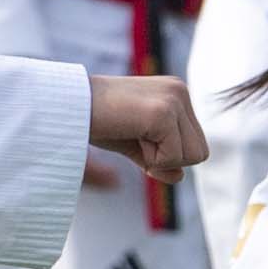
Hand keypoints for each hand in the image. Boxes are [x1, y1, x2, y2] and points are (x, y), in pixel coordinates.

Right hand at [86, 75, 202, 189]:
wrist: (68, 107)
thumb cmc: (96, 121)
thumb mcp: (133, 143)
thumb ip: (159, 158)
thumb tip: (180, 176)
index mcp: (176, 93)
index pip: (195, 144)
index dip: (168, 156)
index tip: (137, 138)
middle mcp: (180, 91)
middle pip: (199, 152)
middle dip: (168, 159)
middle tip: (135, 137)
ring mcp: (174, 99)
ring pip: (193, 156)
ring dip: (160, 158)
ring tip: (133, 134)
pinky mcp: (164, 112)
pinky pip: (174, 157)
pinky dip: (151, 158)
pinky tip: (130, 134)